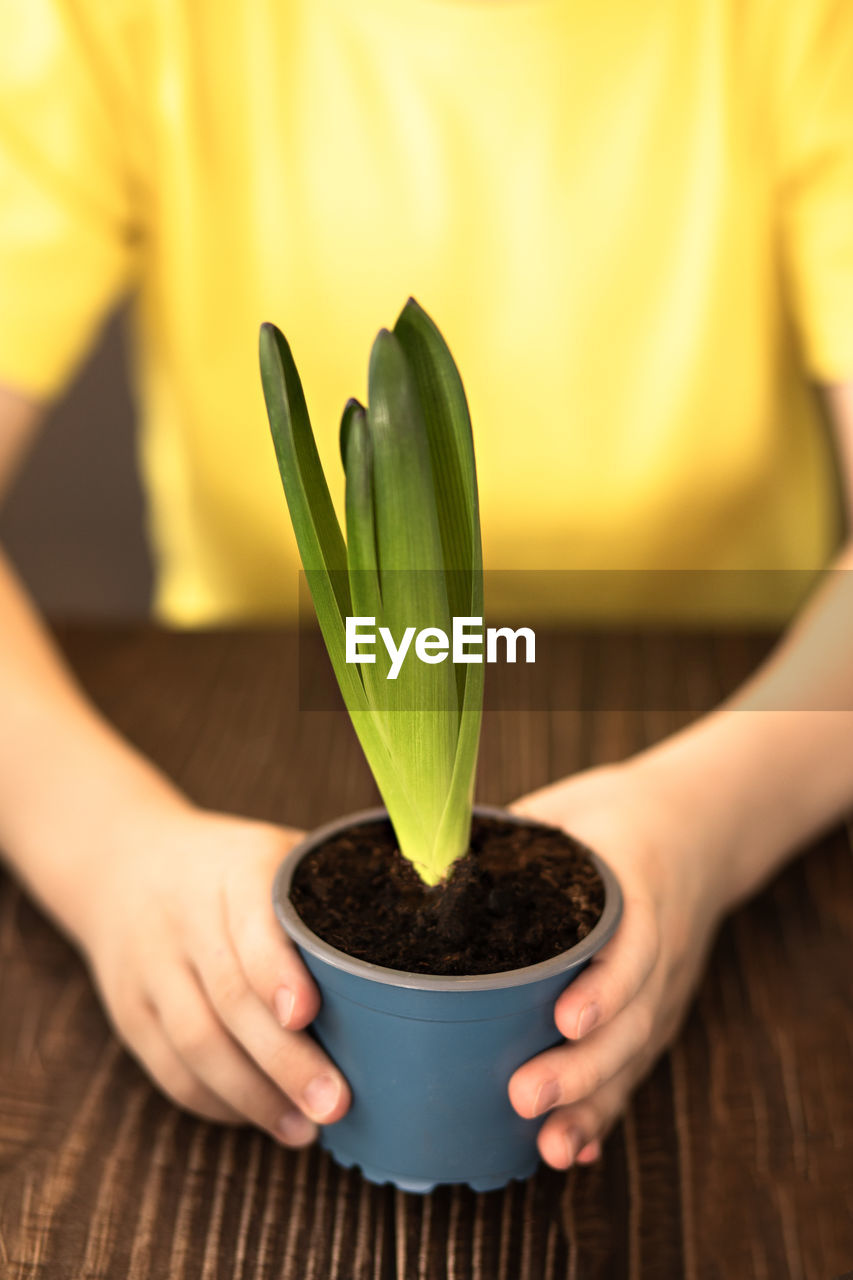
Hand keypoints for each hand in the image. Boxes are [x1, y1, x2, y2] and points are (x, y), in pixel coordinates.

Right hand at [72, 798, 349, 1145]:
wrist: (126, 864)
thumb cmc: (232, 868)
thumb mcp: (277, 854)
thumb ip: (329, 894)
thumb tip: (424, 943)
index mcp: (234, 868)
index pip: (250, 921)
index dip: (276, 971)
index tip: (309, 1014)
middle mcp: (185, 915)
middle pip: (229, 996)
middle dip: (283, 1059)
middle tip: (336, 1102)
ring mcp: (151, 966)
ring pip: (196, 1043)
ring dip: (253, 1095)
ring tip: (306, 1128)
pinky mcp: (130, 1011)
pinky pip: (170, 1069)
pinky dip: (218, 1102)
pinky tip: (262, 1117)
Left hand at [507, 756, 731, 1168]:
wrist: (693, 828)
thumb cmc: (609, 819)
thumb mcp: (566, 811)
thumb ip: (508, 840)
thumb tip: (421, 856)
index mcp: (637, 888)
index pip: (632, 946)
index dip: (603, 988)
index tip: (564, 1019)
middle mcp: (658, 947)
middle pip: (632, 1019)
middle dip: (582, 1067)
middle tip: (524, 1096)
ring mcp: (662, 987)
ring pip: (633, 1054)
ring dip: (593, 1104)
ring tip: (549, 1146)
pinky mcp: (654, 1014)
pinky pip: (632, 1068)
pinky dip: (606, 1111)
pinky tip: (574, 1149)